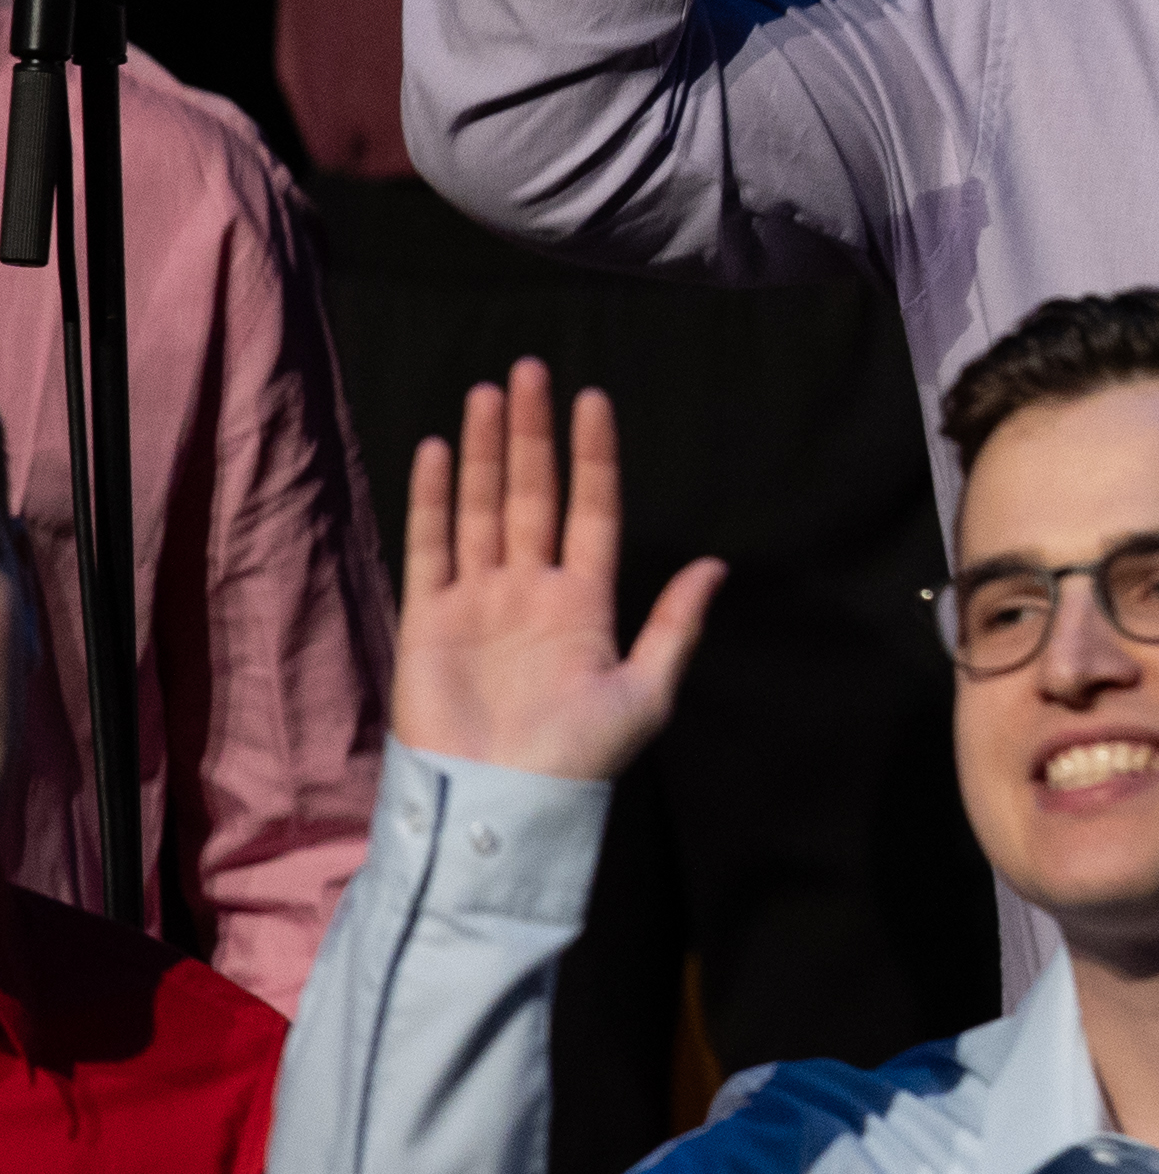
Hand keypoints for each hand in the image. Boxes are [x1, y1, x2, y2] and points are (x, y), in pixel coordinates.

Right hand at [387, 364, 718, 783]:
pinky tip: (434, 450)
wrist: (501, 803)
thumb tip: (715, 566)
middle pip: (532, 494)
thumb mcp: (646, 691)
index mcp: (586, 602)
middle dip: (532, 434)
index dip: (593, 457)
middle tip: (530, 369)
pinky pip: (429, 547)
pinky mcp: (429, 619)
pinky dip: (431, 499)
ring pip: (482, 507)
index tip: (594, 400)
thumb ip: (676, 625)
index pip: (592, 511)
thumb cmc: (577, 757)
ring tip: (489, 392)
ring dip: (484, 451)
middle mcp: (531, 589)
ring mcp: (479, 600)